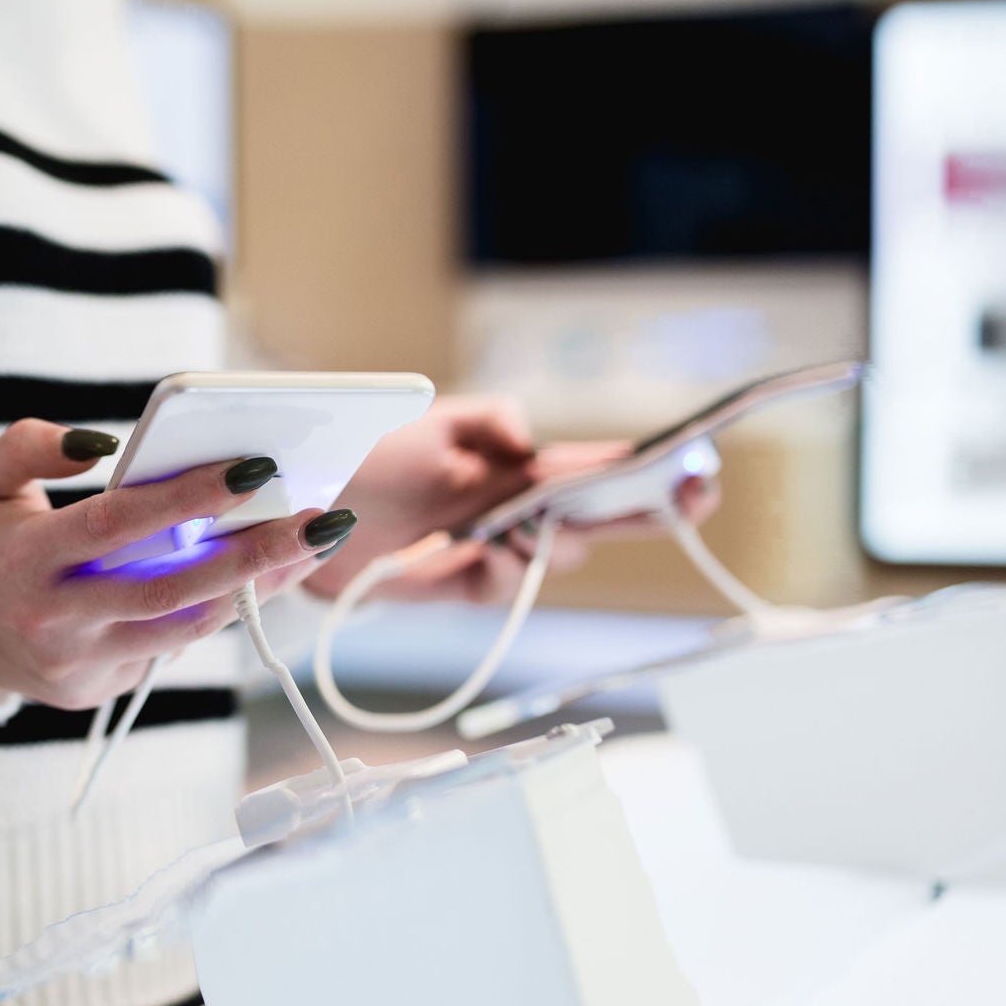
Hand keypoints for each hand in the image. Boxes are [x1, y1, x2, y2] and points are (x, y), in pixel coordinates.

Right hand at [0, 421, 354, 708]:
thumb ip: (30, 446)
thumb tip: (102, 442)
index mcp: (29, 559)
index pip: (120, 523)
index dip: (188, 498)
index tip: (253, 469)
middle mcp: (56, 619)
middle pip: (170, 590)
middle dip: (254, 554)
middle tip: (321, 520)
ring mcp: (79, 663)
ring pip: (184, 628)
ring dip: (254, 587)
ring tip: (309, 544)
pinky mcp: (97, 689)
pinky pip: (170, 647)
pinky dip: (215, 611)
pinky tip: (260, 576)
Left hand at [301, 398, 718, 605]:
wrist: (308, 504)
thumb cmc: (368, 452)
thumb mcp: (433, 419)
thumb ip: (492, 420)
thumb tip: (533, 441)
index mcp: (522, 465)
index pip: (601, 470)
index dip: (651, 474)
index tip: (697, 472)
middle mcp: (520, 508)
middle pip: (603, 518)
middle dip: (647, 511)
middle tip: (684, 500)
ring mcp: (496, 548)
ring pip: (557, 557)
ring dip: (545, 544)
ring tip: (504, 528)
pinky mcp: (462, 583)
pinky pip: (502, 587)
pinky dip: (492, 572)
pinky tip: (468, 555)